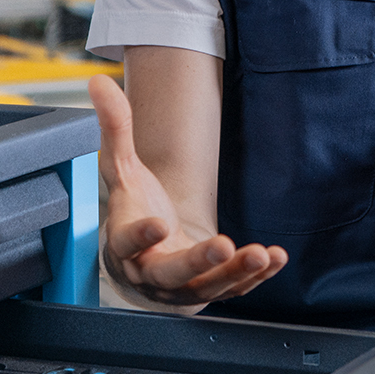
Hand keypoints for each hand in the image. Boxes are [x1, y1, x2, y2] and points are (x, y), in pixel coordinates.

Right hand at [90, 76, 286, 309]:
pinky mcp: (209, 291)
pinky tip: (276, 258)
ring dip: (235, 272)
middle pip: (170, 273)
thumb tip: (98, 82)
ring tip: (261, 255)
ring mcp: (181, 288)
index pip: (126, 242)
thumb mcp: (123, 170)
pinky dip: (256, 278)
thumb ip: (116, 129)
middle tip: (222, 246)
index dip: (139, 235)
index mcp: (125, 244)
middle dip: (197, 262)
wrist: (148, 256)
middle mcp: (150, 272)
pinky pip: (234, 290)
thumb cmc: (134, 210)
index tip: (157, 223)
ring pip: (206, 287)